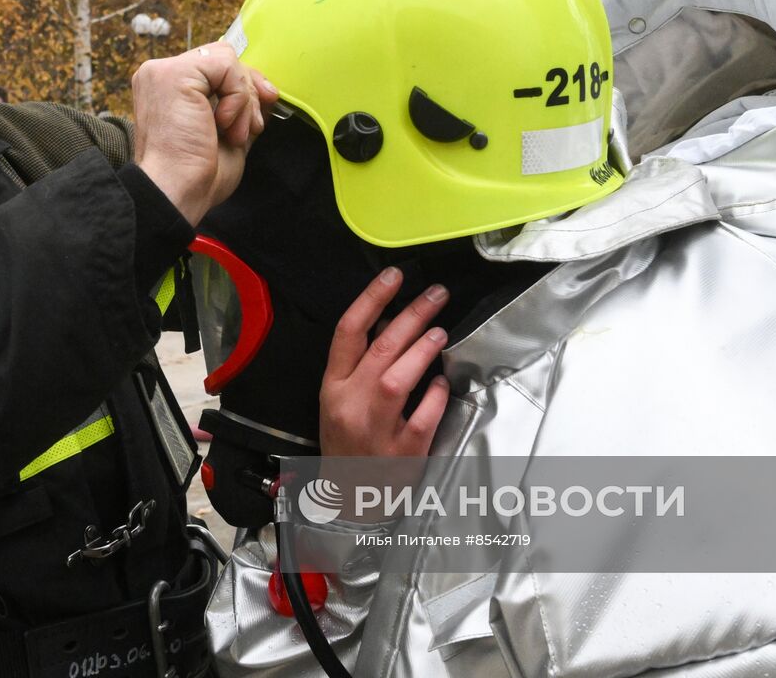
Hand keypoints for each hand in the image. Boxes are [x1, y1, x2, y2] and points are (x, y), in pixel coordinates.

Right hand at [132, 42, 278, 224]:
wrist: (177, 192)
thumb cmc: (196, 175)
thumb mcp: (227, 133)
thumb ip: (239, 107)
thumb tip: (264, 92)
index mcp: (168, 90)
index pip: (214, 69)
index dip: (243, 86)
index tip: (259, 113)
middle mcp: (160, 75)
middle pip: (223, 58)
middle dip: (249, 90)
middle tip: (253, 126)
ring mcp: (164, 72)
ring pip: (227, 60)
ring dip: (243, 99)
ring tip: (234, 132)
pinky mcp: (175, 74)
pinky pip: (226, 66)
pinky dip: (237, 97)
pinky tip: (224, 124)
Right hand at [319, 268, 451, 458]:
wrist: (350, 500)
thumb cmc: (347, 442)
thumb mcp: (339, 400)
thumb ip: (359, 365)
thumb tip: (391, 320)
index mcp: (332, 387)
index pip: (348, 332)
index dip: (372, 298)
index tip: (395, 275)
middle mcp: (350, 404)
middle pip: (380, 348)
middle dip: (411, 315)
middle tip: (436, 294)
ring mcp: (376, 429)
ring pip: (399, 379)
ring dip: (423, 349)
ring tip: (441, 330)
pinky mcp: (403, 451)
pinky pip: (424, 415)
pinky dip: (435, 395)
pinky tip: (443, 382)